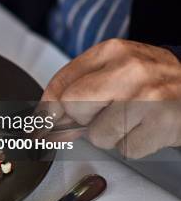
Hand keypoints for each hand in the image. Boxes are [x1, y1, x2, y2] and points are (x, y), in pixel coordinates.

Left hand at [41, 39, 180, 158]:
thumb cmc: (156, 84)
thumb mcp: (118, 71)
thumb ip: (82, 89)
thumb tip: (45, 120)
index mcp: (112, 51)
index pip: (62, 82)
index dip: (45, 108)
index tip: (38, 124)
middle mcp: (129, 69)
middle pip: (73, 106)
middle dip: (82, 119)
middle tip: (105, 114)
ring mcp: (147, 95)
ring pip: (98, 134)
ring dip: (112, 136)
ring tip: (134, 120)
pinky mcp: (163, 122)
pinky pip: (126, 149)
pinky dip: (134, 146)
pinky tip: (148, 130)